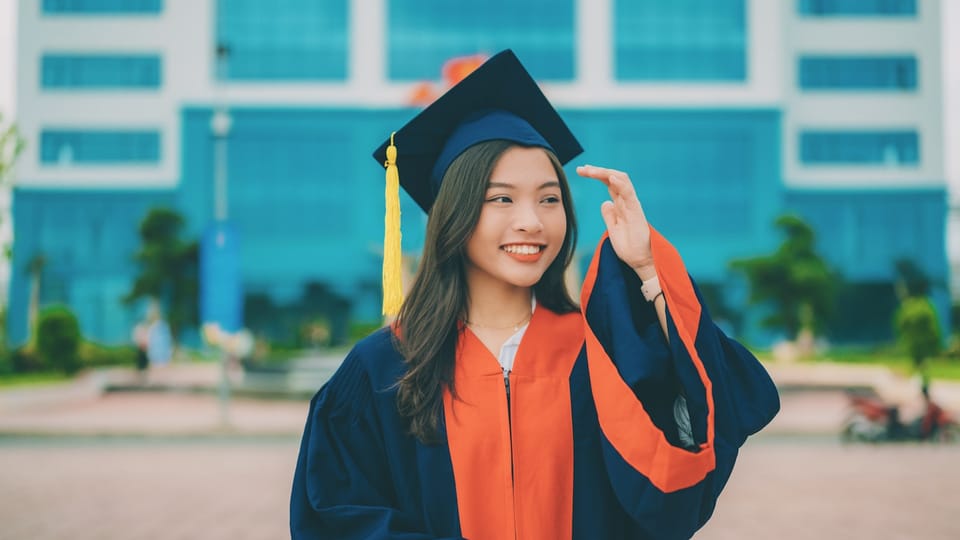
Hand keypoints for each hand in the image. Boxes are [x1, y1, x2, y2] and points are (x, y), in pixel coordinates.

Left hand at [576, 165, 655, 279]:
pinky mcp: (636, 211)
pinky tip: (610, 177)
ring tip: (590, 170)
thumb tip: (605, 202)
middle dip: (597, 171)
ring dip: (604, 173)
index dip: (596, 175)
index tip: (582, 171)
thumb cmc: (628, 246)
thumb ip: (609, 215)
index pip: (608, 183)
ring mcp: (631, 205)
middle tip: (581, 169)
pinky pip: (628, 193)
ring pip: (620, 180)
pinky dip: (620, 183)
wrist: (639, 260)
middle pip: (613, 178)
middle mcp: (626, 201)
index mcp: (620, 204)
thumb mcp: (612, 228)